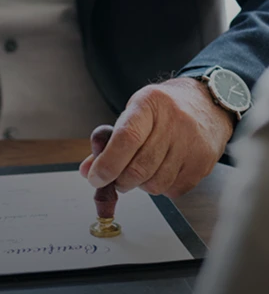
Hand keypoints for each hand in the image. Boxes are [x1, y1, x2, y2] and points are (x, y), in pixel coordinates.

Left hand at [79, 78, 233, 197]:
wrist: (207, 103)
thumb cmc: (163, 111)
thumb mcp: (133, 116)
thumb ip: (109, 144)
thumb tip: (87, 171)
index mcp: (149, 104)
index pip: (126, 139)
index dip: (107, 164)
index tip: (95, 178)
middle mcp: (174, 121)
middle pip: (139, 168)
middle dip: (121, 181)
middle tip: (117, 179)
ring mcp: (192, 142)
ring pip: (155, 184)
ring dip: (141, 185)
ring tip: (143, 171)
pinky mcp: (203, 161)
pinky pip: (173, 190)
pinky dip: (161, 188)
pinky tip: (162, 171)